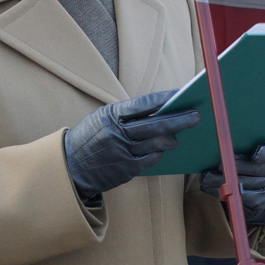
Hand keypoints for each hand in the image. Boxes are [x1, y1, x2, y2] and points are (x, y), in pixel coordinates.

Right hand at [64, 90, 199, 202]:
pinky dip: (158, 154)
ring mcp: (123, 152)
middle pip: (156, 124)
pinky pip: (151, 160)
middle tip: (196, 116)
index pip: (143, 104)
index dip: (163, 98)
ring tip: (178, 136)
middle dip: (179, 120)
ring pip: (157, 143)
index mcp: (111, 115)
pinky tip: (160, 150)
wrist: (69, 167)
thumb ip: (125, 115)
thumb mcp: (101, 119)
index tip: (180, 94)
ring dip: (171, 138)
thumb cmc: (89, 139)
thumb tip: (157, 109)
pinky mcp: (126, 170)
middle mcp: (118, 133)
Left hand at [200, 139, 264, 225]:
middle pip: (256, 169)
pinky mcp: (258, 201)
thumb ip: (234, 145)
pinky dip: (221, 191)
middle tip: (219, 166)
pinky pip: (238, 197)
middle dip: (235, 167)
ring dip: (223, 181)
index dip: (264, 153)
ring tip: (207, 177)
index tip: (254, 155)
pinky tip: (209, 187)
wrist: (249, 186)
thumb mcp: (242, 149)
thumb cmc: (241, 158)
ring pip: (244, 184)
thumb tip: (219, 144)